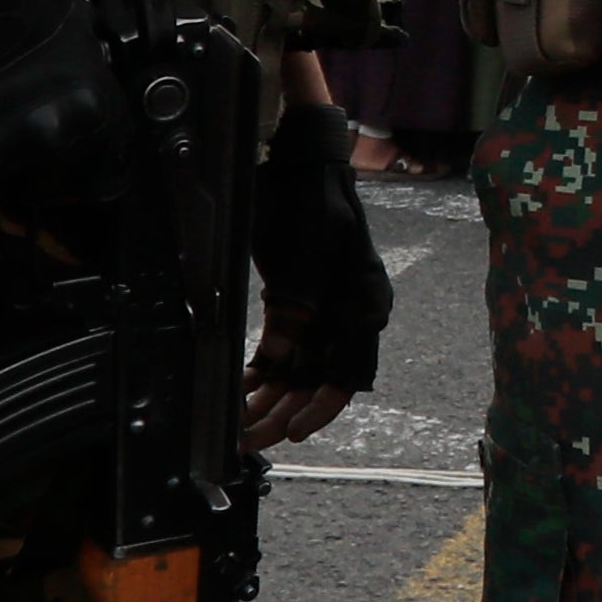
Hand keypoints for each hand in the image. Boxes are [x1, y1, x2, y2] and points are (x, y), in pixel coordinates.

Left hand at [244, 96, 390, 443]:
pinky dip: (260, 375)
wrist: (302, 162)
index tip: (292, 432)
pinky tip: (238, 393)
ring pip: (297, 374)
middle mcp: (348, 316)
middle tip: (249, 439)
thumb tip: (284, 355)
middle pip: (318, 382)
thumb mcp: (311, 245)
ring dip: (268, 401)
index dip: (320, 408)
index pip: (349, 372)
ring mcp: (322, 314)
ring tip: (239, 426)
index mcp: (363, 303)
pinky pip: (281, 353)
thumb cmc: (313, 196)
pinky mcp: (296, 307)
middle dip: (284, 415)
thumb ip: (300, 301)